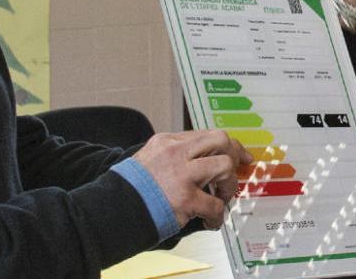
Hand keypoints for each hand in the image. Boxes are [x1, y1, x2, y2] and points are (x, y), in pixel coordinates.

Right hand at [133, 130, 252, 228]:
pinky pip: (216, 205)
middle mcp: (176, 153)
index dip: (226, 145)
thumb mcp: (149, 158)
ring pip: (224, 166)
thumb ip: (173, 156)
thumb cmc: (132, 188)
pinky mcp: (186, 198)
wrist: (116, 207)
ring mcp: (182, 174)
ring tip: (221, 197)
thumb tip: (200, 161)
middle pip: (220, 140)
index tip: (237, 154)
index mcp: (167, 142)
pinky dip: (217, 216)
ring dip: (228, 185)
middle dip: (235, 155)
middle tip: (239, 169)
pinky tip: (210, 220)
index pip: (205, 135)